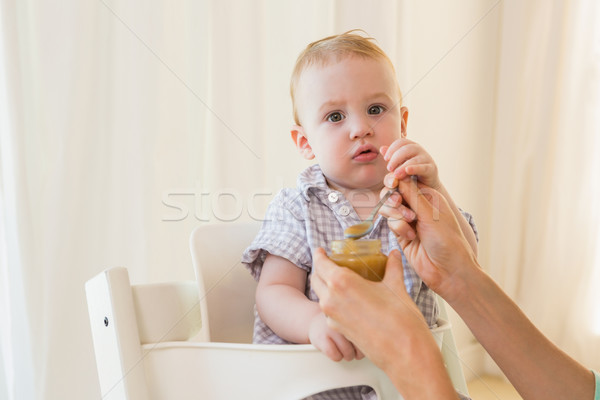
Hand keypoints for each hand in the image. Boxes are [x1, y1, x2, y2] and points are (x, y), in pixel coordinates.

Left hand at [312, 248, 457, 398]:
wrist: (405, 353)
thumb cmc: (401, 322)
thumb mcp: (396, 286)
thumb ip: (392, 267)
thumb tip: (394, 256)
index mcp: (342, 283)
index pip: (321, 263)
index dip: (320, 255)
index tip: (321, 250)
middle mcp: (331, 300)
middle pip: (317, 279)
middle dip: (322, 270)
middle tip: (332, 264)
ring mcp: (333, 317)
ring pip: (321, 296)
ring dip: (327, 287)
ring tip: (342, 282)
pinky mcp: (339, 330)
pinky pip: (329, 312)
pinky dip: (334, 303)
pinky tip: (349, 301)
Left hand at [381, 138, 439, 189]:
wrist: (425, 186)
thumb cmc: (409, 173)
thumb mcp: (399, 165)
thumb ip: (391, 157)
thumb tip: (382, 148)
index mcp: (410, 146)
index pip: (400, 142)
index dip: (392, 149)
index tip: (386, 159)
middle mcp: (419, 150)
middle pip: (407, 148)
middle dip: (396, 158)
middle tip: (389, 168)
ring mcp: (426, 158)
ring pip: (414, 159)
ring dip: (403, 166)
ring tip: (396, 174)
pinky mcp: (431, 169)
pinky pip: (423, 167)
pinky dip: (415, 168)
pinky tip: (407, 171)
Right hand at [382, 177, 478, 302]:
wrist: (448, 270)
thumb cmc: (447, 240)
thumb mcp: (430, 214)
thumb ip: (412, 194)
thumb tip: (399, 176)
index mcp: (429, 197)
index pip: (407, 181)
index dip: (397, 181)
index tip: (392, 184)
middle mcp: (418, 207)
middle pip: (394, 194)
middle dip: (394, 199)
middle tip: (399, 203)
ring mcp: (409, 220)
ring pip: (390, 208)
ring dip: (396, 214)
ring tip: (409, 222)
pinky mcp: (402, 234)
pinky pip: (391, 224)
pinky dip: (398, 228)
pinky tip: (411, 237)